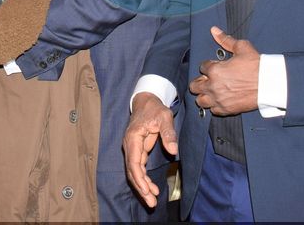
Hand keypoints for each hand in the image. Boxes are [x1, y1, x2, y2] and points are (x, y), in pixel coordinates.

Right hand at [123, 93, 177, 207]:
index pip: (133, 162)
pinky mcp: (137, 151)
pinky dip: (144, 179)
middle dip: (140, 187)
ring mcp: (132, 148)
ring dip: (142, 186)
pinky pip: (138, 168)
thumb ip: (168, 133)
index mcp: (133, 137)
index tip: (147, 190)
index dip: (139, 178)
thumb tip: (173, 151)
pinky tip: (152, 188)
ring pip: (134, 172)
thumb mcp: (164, 117)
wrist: (146, 101)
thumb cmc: (154, 108)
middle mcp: (129, 145)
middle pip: (132, 171)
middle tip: (151, 202)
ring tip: (152, 200)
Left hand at [189, 27, 259, 115]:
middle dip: (200, 82)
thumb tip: (214, 30)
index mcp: (214, 70)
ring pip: (200, 101)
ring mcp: (219, 99)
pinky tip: (220, 100)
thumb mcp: (242, 48)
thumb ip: (226, 40)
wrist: (270, 84)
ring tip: (211, 92)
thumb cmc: (257, 65)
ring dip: (204, 95)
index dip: (208, 66)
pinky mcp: (226, 109)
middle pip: (194, 86)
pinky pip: (213, 110)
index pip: (202, 67)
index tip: (216, 66)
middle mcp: (213, 86)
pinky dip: (215, 106)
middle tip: (208, 80)